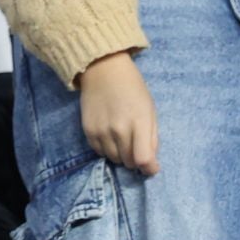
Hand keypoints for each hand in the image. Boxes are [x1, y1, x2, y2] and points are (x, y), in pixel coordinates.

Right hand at [77, 51, 159, 175]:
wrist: (103, 70)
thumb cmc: (133, 89)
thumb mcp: (150, 111)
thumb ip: (152, 137)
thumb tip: (149, 162)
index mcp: (139, 122)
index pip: (143, 158)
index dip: (150, 168)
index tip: (152, 167)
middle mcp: (118, 129)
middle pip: (129, 161)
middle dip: (136, 160)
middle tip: (137, 149)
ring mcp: (101, 130)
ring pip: (114, 159)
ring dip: (121, 155)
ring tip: (123, 142)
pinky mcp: (88, 130)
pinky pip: (99, 152)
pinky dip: (107, 150)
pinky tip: (110, 138)